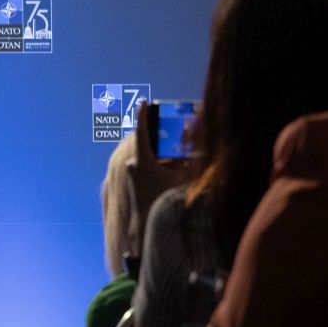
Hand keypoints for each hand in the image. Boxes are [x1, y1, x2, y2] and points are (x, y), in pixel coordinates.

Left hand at [124, 100, 191, 260]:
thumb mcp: (181, 179)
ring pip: (149, 154)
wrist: (147, 224)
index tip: (143, 102)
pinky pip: (147, 163)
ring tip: (180, 153)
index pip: (142, 132)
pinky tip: (174, 166)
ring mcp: (132, 171)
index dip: (143, 115)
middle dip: (163, 136)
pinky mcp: (134, 178)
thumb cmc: (165, 202)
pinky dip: (160, 161)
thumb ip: (188, 162)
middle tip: (175, 129)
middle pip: (148, 142)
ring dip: (164, 152)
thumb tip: (195, 148)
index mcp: (142, 161)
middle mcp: (133, 164)